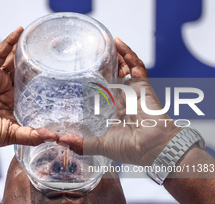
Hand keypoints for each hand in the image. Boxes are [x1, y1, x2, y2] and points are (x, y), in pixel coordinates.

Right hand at [0, 27, 57, 150]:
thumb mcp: (13, 134)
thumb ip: (32, 135)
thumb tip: (54, 138)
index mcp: (14, 100)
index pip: (30, 85)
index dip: (41, 77)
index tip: (57, 71)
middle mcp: (7, 88)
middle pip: (23, 70)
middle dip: (35, 60)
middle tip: (50, 49)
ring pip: (13, 59)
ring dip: (23, 48)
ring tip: (38, 37)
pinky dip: (8, 43)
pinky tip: (19, 32)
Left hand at [59, 38, 179, 165]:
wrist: (153, 147)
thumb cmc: (129, 148)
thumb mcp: (100, 144)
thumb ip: (81, 143)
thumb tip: (60, 141)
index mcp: (113, 112)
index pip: (102, 92)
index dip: (95, 82)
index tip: (83, 74)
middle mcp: (123, 100)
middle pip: (113, 77)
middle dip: (105, 65)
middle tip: (93, 53)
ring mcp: (133, 92)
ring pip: (124, 69)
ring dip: (116, 56)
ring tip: (106, 43)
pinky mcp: (143, 86)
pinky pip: (137, 66)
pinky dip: (129, 54)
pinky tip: (119, 43)